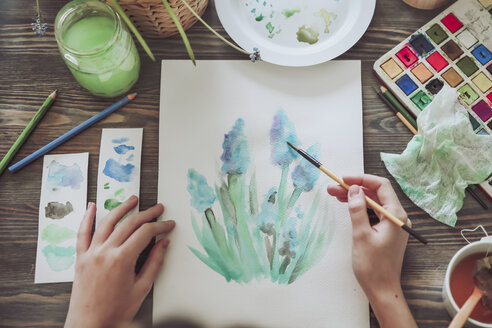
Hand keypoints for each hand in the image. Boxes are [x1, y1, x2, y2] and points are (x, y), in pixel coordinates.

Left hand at [65, 196, 174, 327]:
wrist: (89, 325)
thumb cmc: (115, 312)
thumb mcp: (141, 289)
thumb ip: (154, 263)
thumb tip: (163, 244)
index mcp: (121, 260)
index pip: (145, 233)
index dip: (160, 226)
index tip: (168, 224)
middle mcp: (105, 252)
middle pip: (129, 224)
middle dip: (147, 214)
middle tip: (158, 209)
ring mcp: (91, 253)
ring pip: (107, 222)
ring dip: (121, 208)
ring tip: (132, 200)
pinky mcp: (81, 258)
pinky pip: (82, 233)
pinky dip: (87, 218)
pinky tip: (92, 207)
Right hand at [327, 175, 416, 327]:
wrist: (381, 289)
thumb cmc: (373, 266)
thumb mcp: (361, 235)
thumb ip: (358, 209)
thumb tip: (354, 189)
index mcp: (396, 215)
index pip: (381, 186)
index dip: (362, 179)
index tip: (344, 179)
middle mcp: (397, 217)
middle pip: (376, 193)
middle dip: (354, 187)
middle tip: (333, 187)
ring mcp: (392, 224)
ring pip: (373, 202)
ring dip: (355, 197)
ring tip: (335, 194)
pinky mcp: (386, 231)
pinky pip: (373, 213)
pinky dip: (360, 207)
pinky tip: (347, 206)